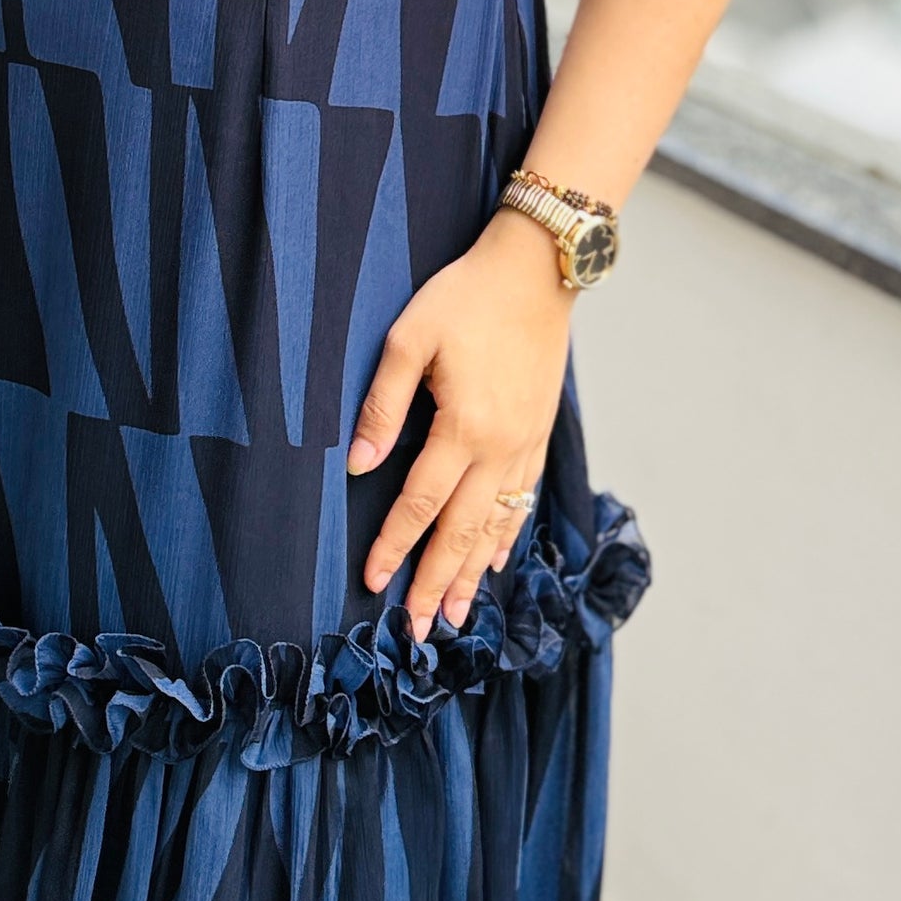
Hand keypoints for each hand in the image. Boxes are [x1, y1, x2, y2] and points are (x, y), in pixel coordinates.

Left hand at [348, 204, 574, 641]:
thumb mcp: (410, 336)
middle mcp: (500, 447)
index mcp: (463, 425)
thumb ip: (383, 402)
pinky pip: (523, 500)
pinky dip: (507, 536)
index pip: (421, 503)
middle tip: (419, 631)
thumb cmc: (466, 296)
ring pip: (497, 525)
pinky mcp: (540, 433)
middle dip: (437, 582)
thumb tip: (360, 463)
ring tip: (456, 617)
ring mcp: (526, 444)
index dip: (395, 545)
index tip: (374, 583)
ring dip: (473, 573)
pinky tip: (495, 560)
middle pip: (463, 531)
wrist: (537, 269)